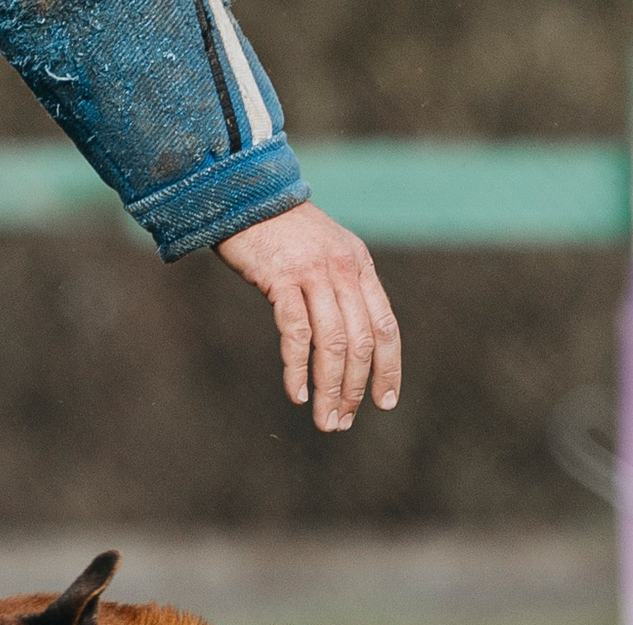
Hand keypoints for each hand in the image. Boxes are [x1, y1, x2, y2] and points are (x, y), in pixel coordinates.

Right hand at [215, 202, 400, 432]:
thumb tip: (347, 341)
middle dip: (354, 389)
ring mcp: (314, 272)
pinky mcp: (281, 277)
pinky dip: (297, 368)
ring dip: (330, 388)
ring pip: (333, 342)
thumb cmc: (280, 231)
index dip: (388, 369)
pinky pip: (296, 332)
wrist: (244, 194)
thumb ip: (338, 289)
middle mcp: (344, 269)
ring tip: (324, 420)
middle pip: (361, 342)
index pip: (386, 327)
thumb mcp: (323, 254)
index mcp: (360, 267)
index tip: (384, 402)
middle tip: (341, 422)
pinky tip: (297, 394)